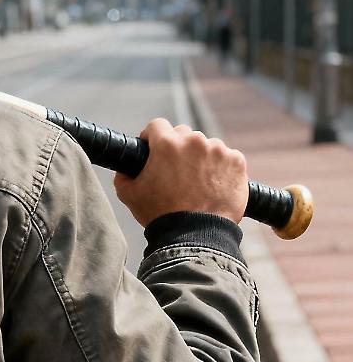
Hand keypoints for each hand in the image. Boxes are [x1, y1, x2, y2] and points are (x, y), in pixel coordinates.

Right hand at [114, 118, 248, 226]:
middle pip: (183, 133)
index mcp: (167, 143)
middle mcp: (194, 141)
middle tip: (176, 170)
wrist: (195, 237)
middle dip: (178, 147)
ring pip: (206, 145)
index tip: (154, 149)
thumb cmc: (161, 214)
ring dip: (201, 157)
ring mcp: (219, 151)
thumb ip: (123, 173)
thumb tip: (125, 167)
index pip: (157, 125)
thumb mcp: (128, 193)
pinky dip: (221, 167)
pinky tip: (213, 184)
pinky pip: (227, 157)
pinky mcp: (237, 163)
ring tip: (197, 181)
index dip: (152, 137)